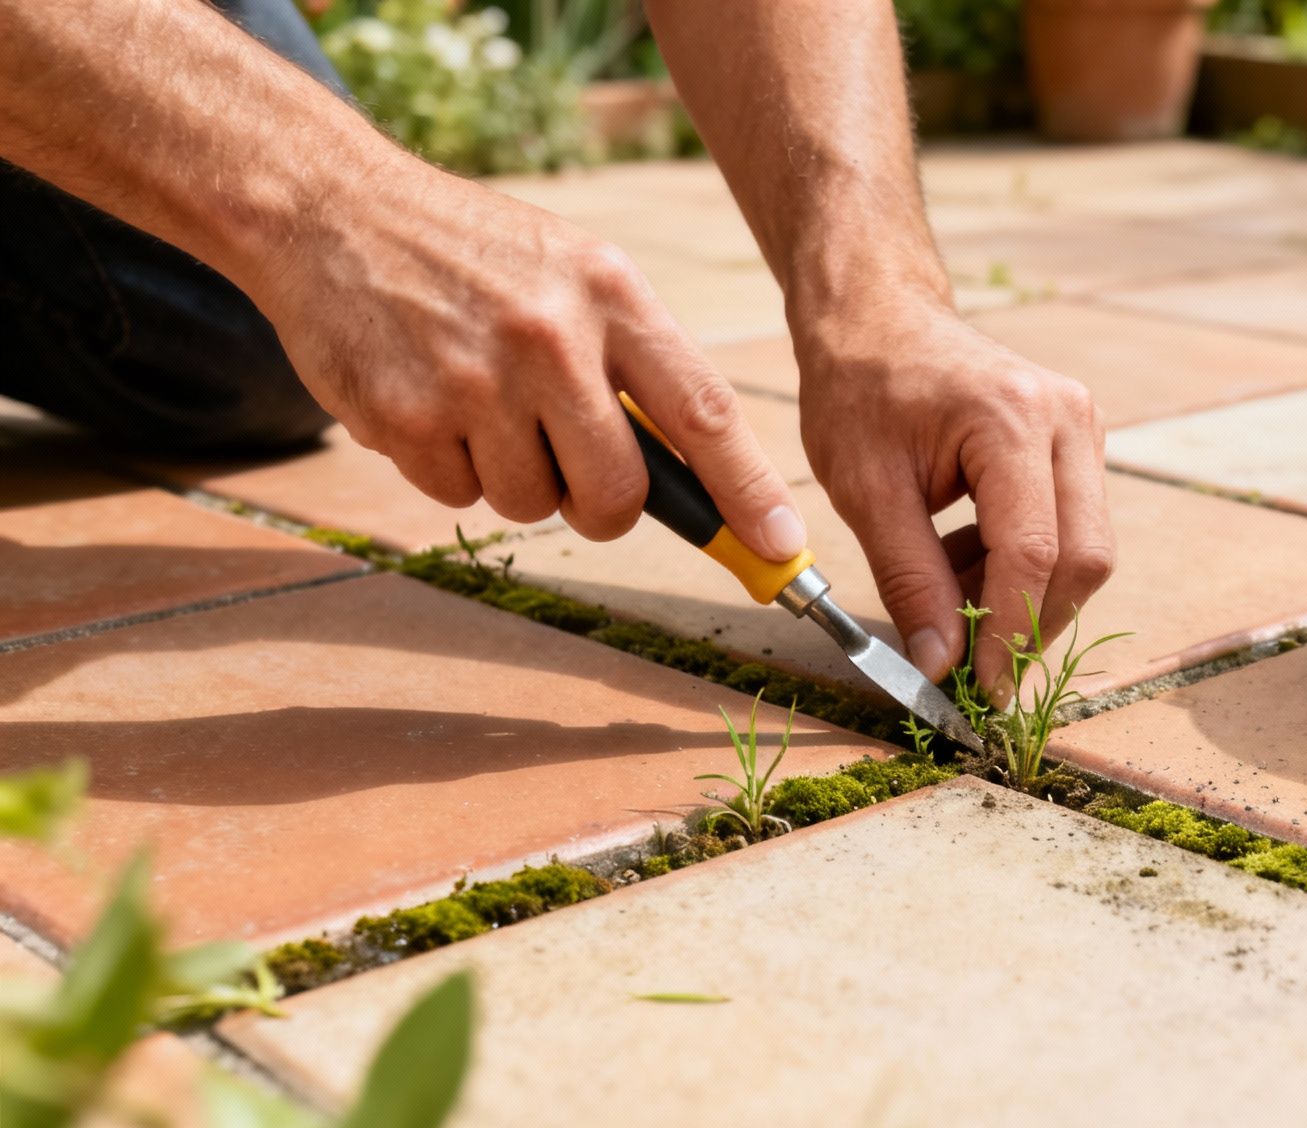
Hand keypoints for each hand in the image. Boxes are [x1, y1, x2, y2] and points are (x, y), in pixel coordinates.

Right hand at [248, 156, 805, 556]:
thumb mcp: (576, 272)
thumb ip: (636, 363)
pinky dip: (450, 467)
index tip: (784, 550)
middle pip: (617, 493)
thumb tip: (702, 480)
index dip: (748, 493)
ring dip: (514, 478)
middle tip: (573, 471)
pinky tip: (430, 398)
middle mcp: (550, 337)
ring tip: (481, 399)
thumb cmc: (477, 255)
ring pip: (531, 504)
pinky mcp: (404, 415)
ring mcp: (473, 379)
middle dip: (603, 508)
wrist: (331, 208)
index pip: (703, 413)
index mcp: (611, 294)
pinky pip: (458, 496)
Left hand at [795, 296, 1115, 704]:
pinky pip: (1071, 529)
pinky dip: (1022, 567)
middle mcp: (1068, 418)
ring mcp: (1084, 427)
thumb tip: (939, 668)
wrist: (879, 317)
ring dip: (1023, 595)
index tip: (977, 691)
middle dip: (1029, 624)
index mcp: (1011, 419)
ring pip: (1085, 551)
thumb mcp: (866, 490)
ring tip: (945, 590)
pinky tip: (960, 559)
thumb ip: (908, 580)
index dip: (1009, 632)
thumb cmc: (860, 389)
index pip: (1033, 552)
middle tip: (969, 665)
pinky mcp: (1080, 444)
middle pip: (1083, 558)